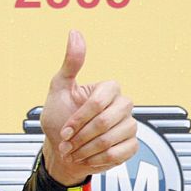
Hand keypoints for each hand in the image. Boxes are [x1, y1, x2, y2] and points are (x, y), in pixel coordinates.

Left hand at [38, 30, 137, 186]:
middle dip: (81, 137)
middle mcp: (123, 105)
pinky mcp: (131, 145)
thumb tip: (75, 32)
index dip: (79, 118)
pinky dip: (98, 158)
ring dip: (87, 150)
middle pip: (105, 122)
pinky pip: (120, 153)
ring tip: (75, 151)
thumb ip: (70, 64)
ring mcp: (130, 125)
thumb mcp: (59, 89)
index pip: (99, 102)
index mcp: (108, 89)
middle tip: (67, 143)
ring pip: (112, 139)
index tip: (65, 129)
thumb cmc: (58, 118)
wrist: (61, 150)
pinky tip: (88, 157)